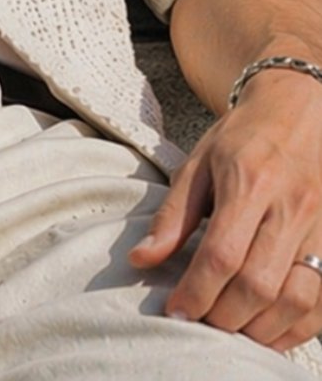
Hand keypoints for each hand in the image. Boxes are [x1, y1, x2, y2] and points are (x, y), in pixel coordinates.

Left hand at [130, 69, 321, 350]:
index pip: (222, 254)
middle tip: (199, 323)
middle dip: (223, 316)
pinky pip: (321, 302)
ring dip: (259, 329)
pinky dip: (295, 329)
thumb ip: (173, 214)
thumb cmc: (243, 138)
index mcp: (249, 181)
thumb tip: (141, 259)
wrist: (301, 111)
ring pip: (295, 299)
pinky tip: (267, 333)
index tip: (174, 311)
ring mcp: (320, 228)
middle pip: (259, 284)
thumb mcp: (199, 162)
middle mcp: (290, 207)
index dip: (196, 292)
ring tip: (229, 330)